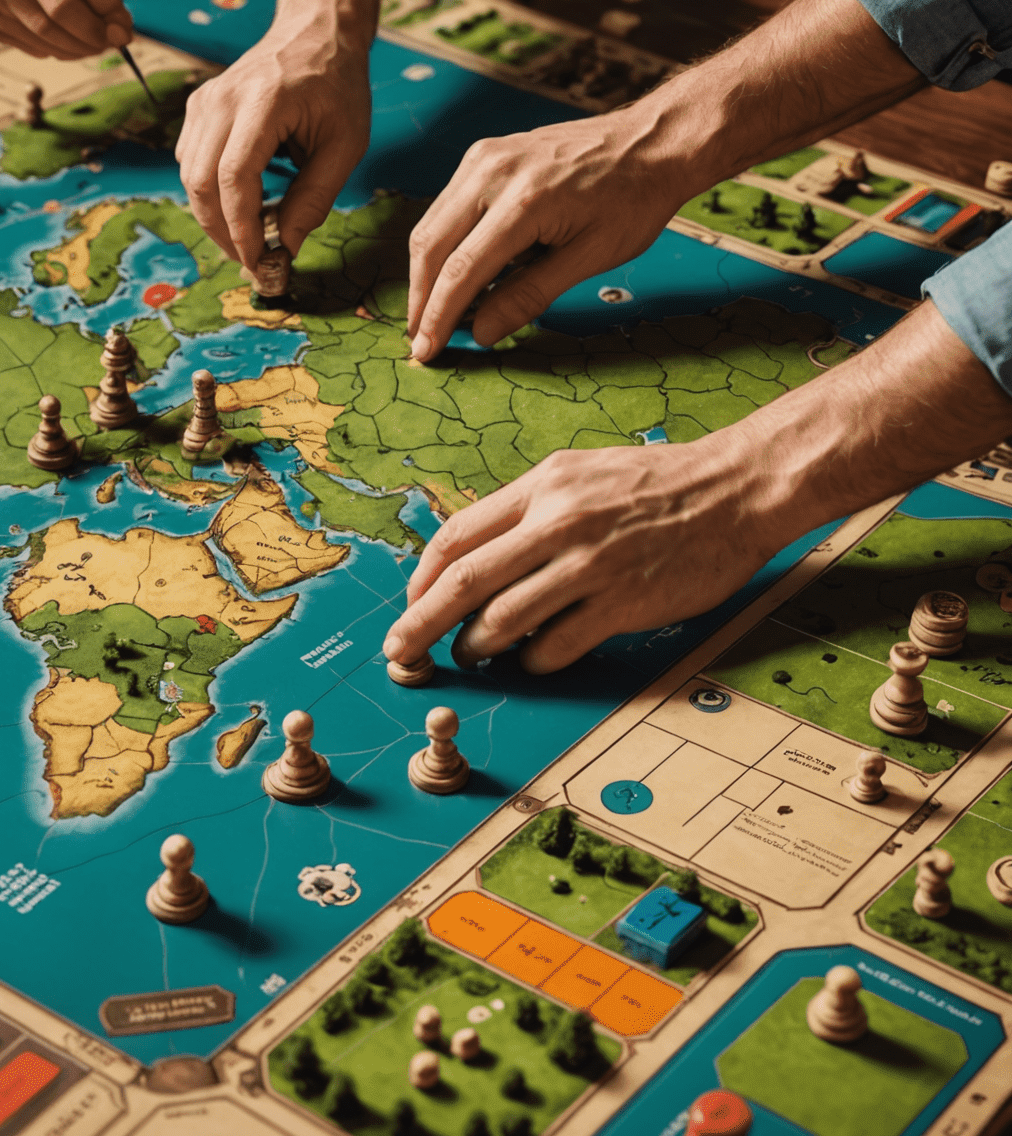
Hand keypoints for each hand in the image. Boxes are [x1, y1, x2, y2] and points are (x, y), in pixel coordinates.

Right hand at [0, 0, 132, 58]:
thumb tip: (115, 14)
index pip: (60, 1)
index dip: (95, 24)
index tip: (122, 31)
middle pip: (48, 27)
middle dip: (88, 40)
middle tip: (113, 39)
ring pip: (38, 41)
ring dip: (75, 47)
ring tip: (96, 36)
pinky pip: (26, 44)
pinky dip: (54, 45)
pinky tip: (67, 31)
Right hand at [177, 26, 370, 268]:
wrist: (316, 31)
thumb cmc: (338, 85)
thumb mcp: (346, 143)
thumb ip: (315, 197)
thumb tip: (286, 247)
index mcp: (263, 101)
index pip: (234, 176)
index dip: (241, 227)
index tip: (258, 260)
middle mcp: (222, 99)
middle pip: (200, 182)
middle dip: (222, 231)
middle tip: (251, 259)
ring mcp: (204, 101)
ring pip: (188, 176)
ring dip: (213, 216)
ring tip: (248, 236)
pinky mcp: (198, 107)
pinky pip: (190, 162)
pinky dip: (209, 192)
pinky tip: (239, 204)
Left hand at [382, 437, 780, 673]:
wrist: (735, 488)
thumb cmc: (656, 483)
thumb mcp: (578, 473)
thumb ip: (526, 509)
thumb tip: (474, 555)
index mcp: (541, 487)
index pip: (456, 537)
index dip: (422, 579)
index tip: (411, 603)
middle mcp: (557, 523)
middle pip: (463, 583)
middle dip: (420, 624)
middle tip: (400, 651)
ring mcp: (589, 566)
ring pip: (503, 620)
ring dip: (475, 647)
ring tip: (470, 656)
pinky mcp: (622, 603)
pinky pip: (555, 646)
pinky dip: (533, 661)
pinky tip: (531, 660)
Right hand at [406, 111, 702, 361]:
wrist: (651, 142)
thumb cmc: (632, 197)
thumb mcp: (590, 256)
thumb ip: (529, 295)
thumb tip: (483, 331)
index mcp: (525, 200)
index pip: (462, 270)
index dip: (440, 315)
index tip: (428, 349)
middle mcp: (494, 172)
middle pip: (432, 246)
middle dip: (422, 298)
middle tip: (421, 338)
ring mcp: (484, 158)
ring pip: (431, 225)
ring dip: (426, 273)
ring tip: (432, 311)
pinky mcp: (484, 156)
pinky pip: (447, 207)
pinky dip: (443, 244)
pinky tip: (453, 273)